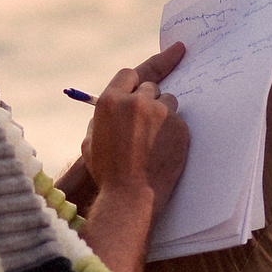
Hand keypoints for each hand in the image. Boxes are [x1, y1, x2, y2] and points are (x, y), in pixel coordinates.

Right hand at [56, 43, 188, 209]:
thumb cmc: (107, 172)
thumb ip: (101, 119)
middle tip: (145, 121)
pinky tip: (164, 149)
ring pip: (168, 101)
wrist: (130, 196)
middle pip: (150, 87)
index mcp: (111, 101)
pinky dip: (174, 131)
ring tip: (154, 138)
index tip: (141, 83)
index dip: (133, 82)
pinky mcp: (180, 126)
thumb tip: (113, 108)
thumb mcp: (90, 142)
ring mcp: (161, 113)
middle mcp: (136, 102)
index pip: (128, 75)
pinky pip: (179, 120)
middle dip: (148, 100)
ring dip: (163, 113)